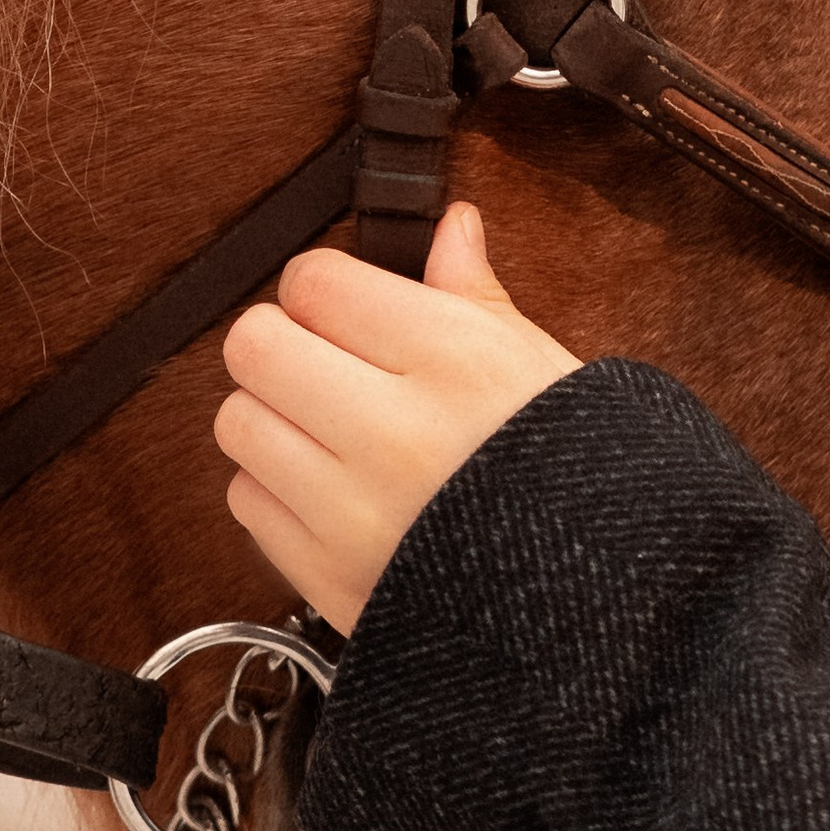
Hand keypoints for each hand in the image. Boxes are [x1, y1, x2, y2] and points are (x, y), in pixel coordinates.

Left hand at [215, 203, 581, 630]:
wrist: (592, 605)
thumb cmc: (572, 472)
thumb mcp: (537, 362)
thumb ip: (473, 290)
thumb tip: (452, 225)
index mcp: (450, 358)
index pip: (316, 281)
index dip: (325, 286)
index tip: (345, 305)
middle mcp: (391, 428)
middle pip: (256, 344)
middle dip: (281, 342)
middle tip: (324, 359)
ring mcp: (350, 508)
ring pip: (238, 421)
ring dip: (271, 416)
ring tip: (326, 427)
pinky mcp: (325, 575)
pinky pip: (247, 501)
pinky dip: (275, 489)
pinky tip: (330, 487)